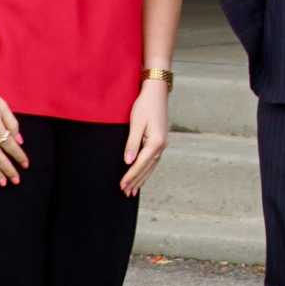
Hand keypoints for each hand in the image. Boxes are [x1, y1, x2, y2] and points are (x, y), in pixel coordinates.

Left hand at [120, 81, 169, 196]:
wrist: (157, 91)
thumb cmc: (145, 105)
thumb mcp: (136, 123)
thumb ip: (132, 144)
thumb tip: (128, 162)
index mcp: (155, 142)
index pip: (140, 164)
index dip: (130, 176)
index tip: (122, 186)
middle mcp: (161, 145)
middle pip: (147, 168)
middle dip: (136, 181)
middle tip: (125, 193)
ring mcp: (162, 143)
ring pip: (151, 166)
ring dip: (142, 178)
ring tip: (133, 190)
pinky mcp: (160, 140)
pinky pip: (153, 160)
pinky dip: (147, 170)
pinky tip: (143, 174)